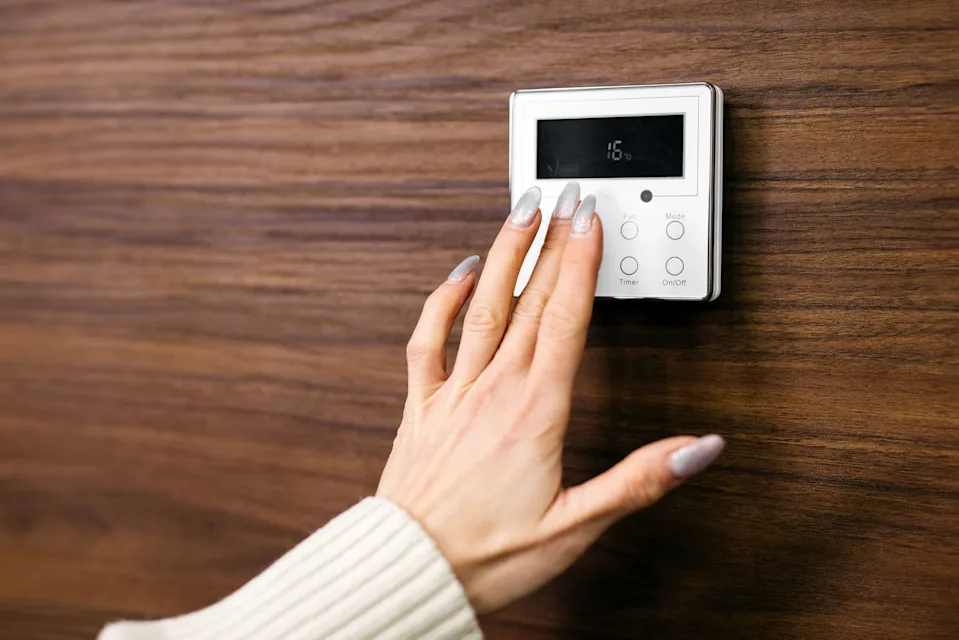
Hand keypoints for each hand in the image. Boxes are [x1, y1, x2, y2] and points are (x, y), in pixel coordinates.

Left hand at [376, 182, 723, 613]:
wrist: (412, 569)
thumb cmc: (489, 554)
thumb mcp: (577, 526)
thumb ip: (638, 480)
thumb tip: (697, 447)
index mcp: (536, 412)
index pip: (565, 319)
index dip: (580, 264)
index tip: (590, 220)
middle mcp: (494, 391)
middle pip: (530, 301)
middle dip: (552, 244)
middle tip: (566, 197)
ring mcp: (454, 393)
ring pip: (481, 307)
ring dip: (503, 254)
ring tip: (521, 212)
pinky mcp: (422, 406)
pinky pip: (427, 340)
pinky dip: (442, 301)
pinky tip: (459, 273)